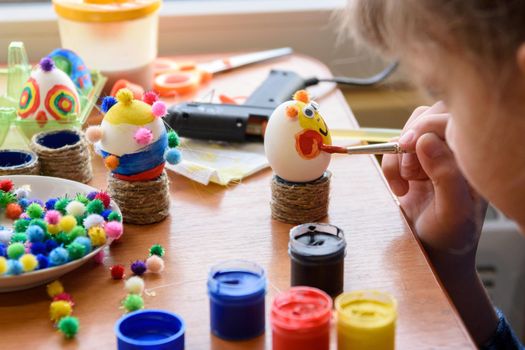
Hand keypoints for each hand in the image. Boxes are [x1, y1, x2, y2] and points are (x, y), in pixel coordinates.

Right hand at [383, 102, 486, 262]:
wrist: (432, 252)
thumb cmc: (451, 236)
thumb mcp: (453, 211)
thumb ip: (445, 175)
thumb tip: (425, 141)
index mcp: (474, 157)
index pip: (452, 118)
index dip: (429, 125)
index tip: (412, 145)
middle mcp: (454, 150)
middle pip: (429, 115)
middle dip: (412, 138)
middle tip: (409, 169)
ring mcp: (433, 155)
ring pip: (409, 129)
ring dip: (398, 155)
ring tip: (405, 183)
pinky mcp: (413, 163)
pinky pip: (394, 149)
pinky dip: (390, 167)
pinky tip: (400, 189)